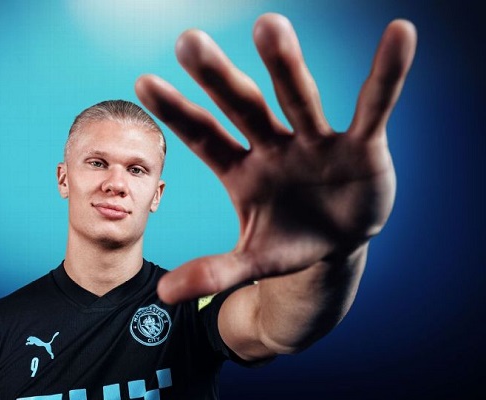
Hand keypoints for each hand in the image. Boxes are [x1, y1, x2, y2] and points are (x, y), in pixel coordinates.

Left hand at [135, 13, 415, 303]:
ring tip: (268, 26)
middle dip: (218, 78)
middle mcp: (274, 146)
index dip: (176, 112)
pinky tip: (400, 34)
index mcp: (241, 170)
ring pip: (298, 99)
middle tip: (187, 42)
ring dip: (285, 66)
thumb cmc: (287, 240)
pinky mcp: (362, 144)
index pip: (202, 137)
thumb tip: (162, 295)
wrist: (337, 242)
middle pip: (242, 108)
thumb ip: (214, 271)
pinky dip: (388, 75)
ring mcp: (316, 141)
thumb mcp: (252, 260)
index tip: (142, 83)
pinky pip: (374, 106)